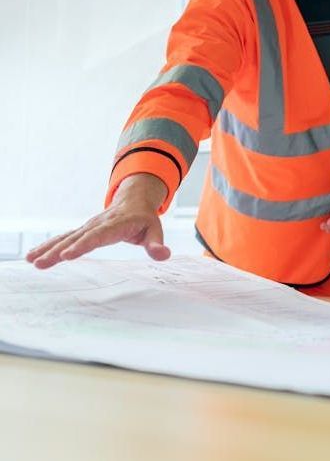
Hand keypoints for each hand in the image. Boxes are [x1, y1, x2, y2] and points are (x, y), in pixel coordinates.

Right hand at [25, 174, 170, 269]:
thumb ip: (156, 243)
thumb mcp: (155, 229)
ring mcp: (89, 226)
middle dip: (58, 251)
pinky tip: (34, 256)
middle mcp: (99, 224)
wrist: (134, 200)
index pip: (98, 236)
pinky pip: (64, 238)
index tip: (68, 255)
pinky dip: (49, 246)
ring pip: (67, 238)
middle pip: (77, 238)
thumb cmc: (145, 218)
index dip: (83, 245)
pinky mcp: (83, 230)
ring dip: (49, 249)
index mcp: (116, 224)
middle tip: (41, 263)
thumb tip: (164, 255)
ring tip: (32, 260)